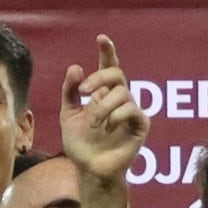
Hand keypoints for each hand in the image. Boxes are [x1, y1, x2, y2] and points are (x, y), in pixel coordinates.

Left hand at [61, 36, 145, 184]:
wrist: (88, 169)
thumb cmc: (80, 143)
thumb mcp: (67, 114)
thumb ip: (70, 91)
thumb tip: (76, 66)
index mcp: (103, 93)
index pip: (108, 67)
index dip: (107, 52)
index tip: (101, 38)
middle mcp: (119, 99)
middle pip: (116, 75)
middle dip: (99, 78)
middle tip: (83, 92)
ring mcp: (131, 111)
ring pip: (122, 93)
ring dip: (103, 105)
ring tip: (93, 122)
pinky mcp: (140, 126)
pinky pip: (132, 110)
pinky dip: (117, 115)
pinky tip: (108, 127)